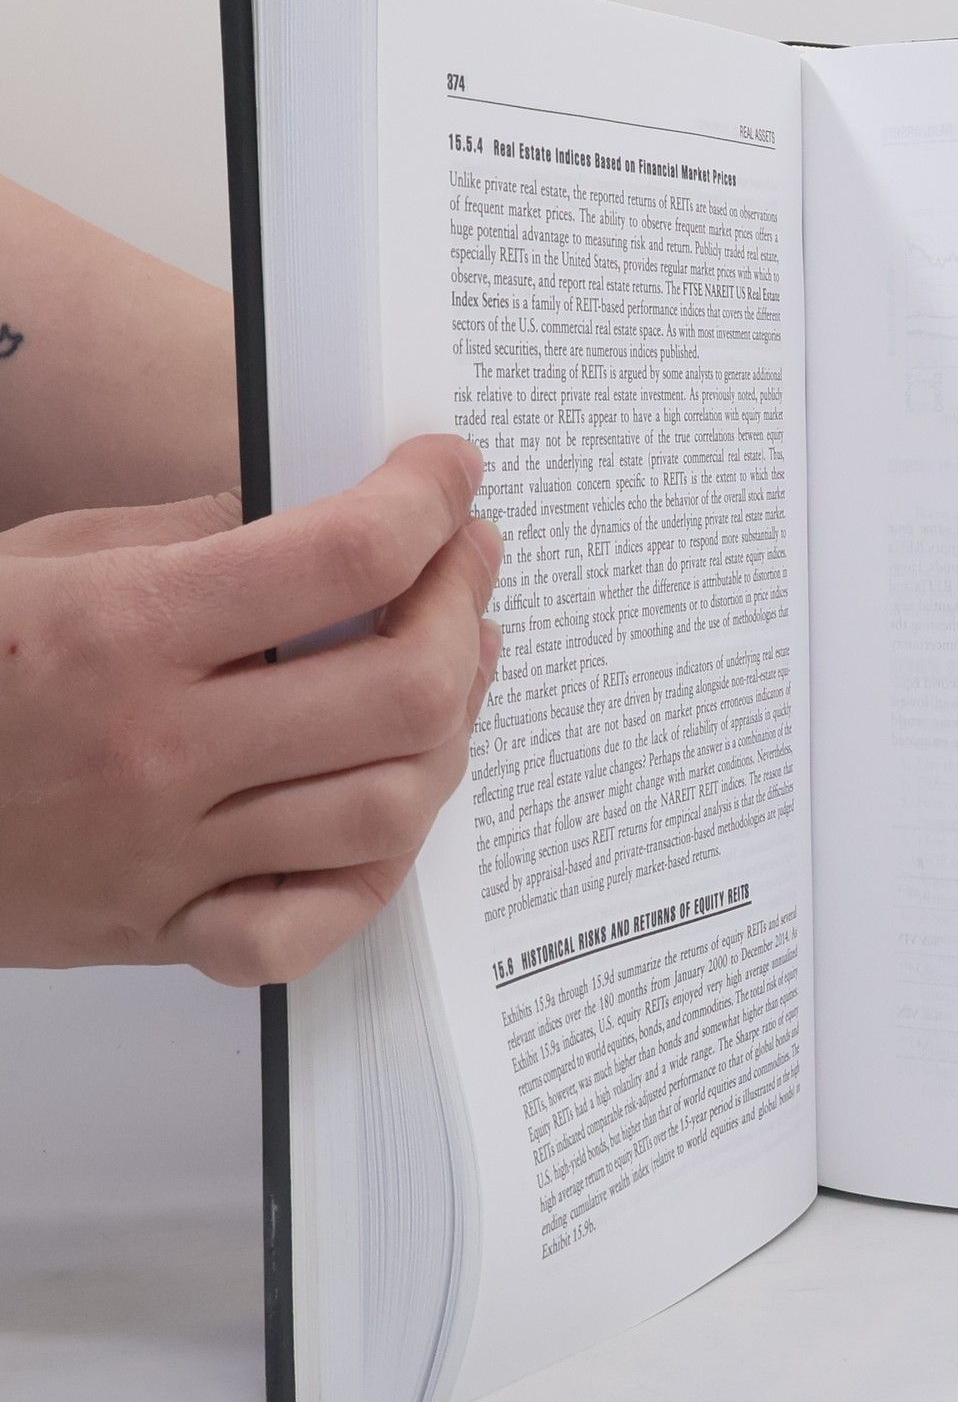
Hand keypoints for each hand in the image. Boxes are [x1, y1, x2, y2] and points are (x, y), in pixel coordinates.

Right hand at [0, 436, 501, 983]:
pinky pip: (309, 925)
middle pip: (402, 690)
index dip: (426, 501)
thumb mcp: (44, 558)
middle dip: (464, 611)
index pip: (342, 555)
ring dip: (450, 731)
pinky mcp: (160, 928)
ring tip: (452, 669)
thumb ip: (193, 534)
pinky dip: (372, 873)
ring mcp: (165, 853)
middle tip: (469, 566)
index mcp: (122, 629)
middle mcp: (158, 749)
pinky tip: (384, 809)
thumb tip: (328, 521)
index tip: (451, 473)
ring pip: (386, 807)